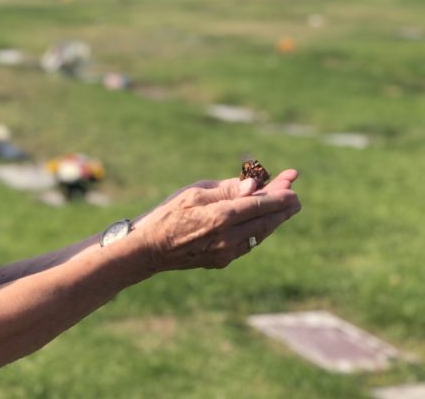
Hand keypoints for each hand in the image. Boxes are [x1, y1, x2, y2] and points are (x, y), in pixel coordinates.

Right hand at [139, 170, 299, 271]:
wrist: (150, 248)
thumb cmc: (168, 214)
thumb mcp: (194, 193)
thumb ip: (226, 190)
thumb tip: (254, 186)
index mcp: (221, 217)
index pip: (260, 204)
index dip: (279, 195)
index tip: (293, 186)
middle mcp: (229, 237)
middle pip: (266, 221)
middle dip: (283, 208)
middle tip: (296, 198)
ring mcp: (227, 252)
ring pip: (259, 234)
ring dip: (273, 220)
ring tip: (284, 208)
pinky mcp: (223, 261)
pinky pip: (248, 243)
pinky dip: (258, 231)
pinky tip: (261, 222)